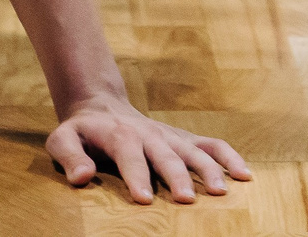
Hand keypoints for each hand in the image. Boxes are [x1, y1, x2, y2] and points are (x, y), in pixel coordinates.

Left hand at [47, 90, 250, 203]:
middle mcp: (149, 134)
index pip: (129, 155)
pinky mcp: (185, 139)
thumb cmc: (82, 133)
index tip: (145, 199)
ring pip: (194, 150)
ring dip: (209, 169)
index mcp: (119, 135)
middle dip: (177, 176)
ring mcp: (170, 136)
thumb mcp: (62, 139)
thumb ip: (68, 156)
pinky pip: (212, 144)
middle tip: (186, 200)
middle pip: (166, 154)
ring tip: (221, 192)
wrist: (101, 107)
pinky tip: (246, 176)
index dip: (136, 176)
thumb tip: (80, 177)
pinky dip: (230, 157)